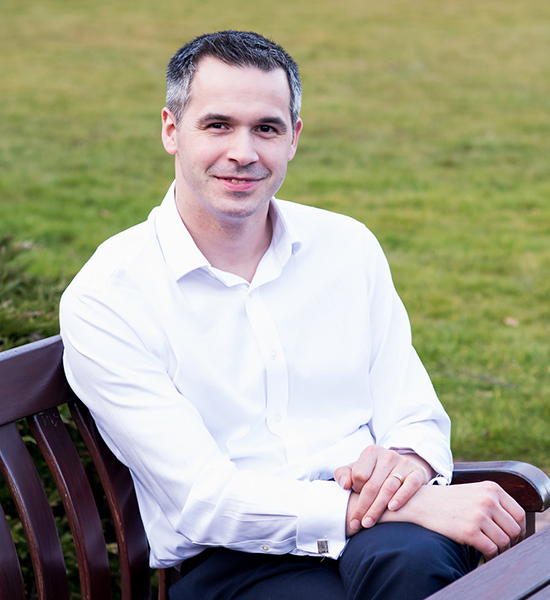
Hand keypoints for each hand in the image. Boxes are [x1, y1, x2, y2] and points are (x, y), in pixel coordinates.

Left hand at [336, 445, 433, 533]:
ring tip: (368, 523)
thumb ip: (343, 474)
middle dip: (363, 507)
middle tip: (356, 523)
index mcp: (371, 452)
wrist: (401, 469)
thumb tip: (345, 485)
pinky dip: (401, 498)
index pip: (359, 474)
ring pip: (388, 488)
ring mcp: (404, 463)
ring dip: (377, 508)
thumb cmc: (373, 473)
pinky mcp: (417, 472)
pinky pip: (410, 486)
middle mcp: (388, 455)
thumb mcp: (355, 469)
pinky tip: (391, 508)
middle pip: (372, 485)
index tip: (354, 496)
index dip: (355, 489)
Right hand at [378, 481, 525, 560]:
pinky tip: (481, 554)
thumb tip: (515, 528)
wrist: (420, 502)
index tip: (510, 537)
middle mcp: (487, 500)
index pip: (518, 514)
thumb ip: (494, 503)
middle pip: (514, 530)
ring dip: (499, 550)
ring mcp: (478, 515)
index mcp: (491, 488)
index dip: (517, 529)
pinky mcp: (469, 531)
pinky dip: (489, 556)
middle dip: (509, 542)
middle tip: (499, 546)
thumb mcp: (473, 493)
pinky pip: (491, 550)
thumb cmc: (447, 501)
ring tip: (489, 550)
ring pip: (504, 541)